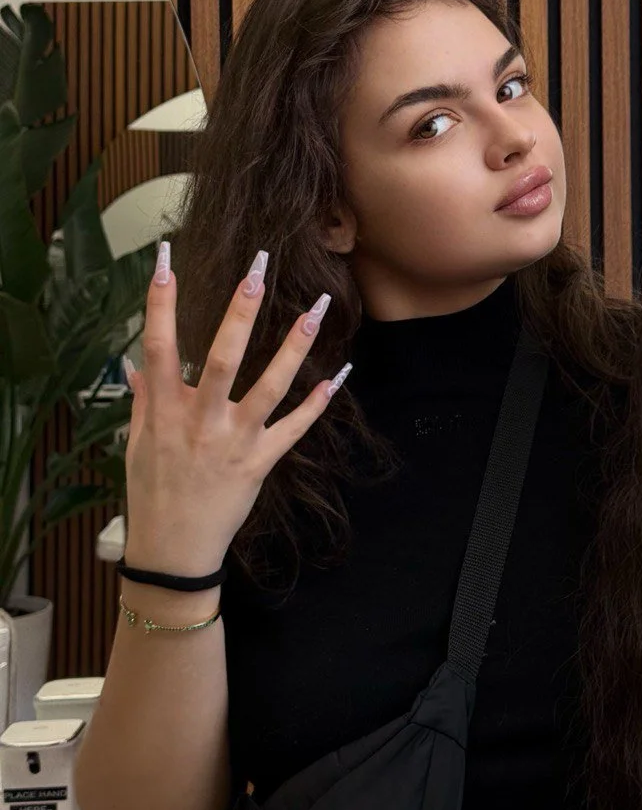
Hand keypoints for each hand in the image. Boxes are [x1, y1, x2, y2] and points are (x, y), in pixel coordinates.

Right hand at [123, 246, 350, 572]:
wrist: (174, 550)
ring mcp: (234, 441)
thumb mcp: (139, 443)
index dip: (160, 303)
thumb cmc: (152, 492)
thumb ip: (144, 398)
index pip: (159, 346)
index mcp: (165, 411)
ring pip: (269, 387)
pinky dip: (316, 405)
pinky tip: (337, 377)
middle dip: (240, 311)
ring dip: (293, 347)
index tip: (165, 260)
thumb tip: (137, 362)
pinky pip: (293, 429)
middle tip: (258, 268)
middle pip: (223, 358)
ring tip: (316, 310)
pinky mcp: (260, 462)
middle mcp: (201, 421)